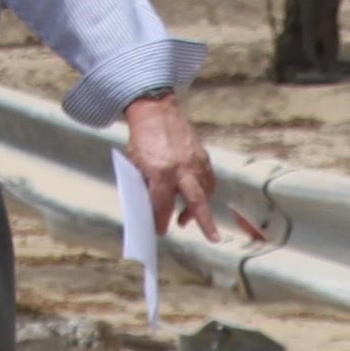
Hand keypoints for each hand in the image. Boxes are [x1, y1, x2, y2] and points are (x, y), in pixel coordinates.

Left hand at [120, 92, 258, 241]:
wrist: (155, 112)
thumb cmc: (142, 139)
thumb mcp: (136, 164)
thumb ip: (146, 185)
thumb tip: (152, 208)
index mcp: (160, 171)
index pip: (162, 205)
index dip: (160, 221)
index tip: (160, 231)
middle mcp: (181, 168)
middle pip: (196, 201)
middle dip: (204, 221)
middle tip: (213, 238)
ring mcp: (195, 162)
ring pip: (205, 192)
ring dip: (200, 208)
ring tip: (186, 218)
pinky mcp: (203, 156)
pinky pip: (208, 180)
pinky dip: (204, 192)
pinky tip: (196, 197)